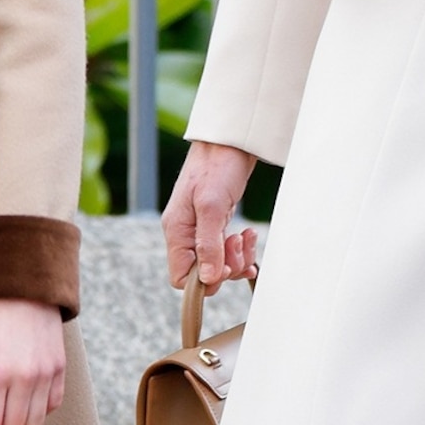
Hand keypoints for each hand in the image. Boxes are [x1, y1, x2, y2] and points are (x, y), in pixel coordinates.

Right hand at [165, 140, 259, 287]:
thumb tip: (208, 279)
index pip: (180, 277)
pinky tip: (248, 235)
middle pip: (203, 273)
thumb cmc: (216, 167)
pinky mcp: (216, 224)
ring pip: (219, 263)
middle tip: (238, 244)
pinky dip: (241, 248)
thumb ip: (208, 244)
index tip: (225, 268)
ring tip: (246, 236)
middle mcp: (186, 234)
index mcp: (176, 231)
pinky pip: (227, 249)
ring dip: (237, 257)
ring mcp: (201, 230)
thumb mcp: (212, 206)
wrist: (229, 143)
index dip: (204, 281)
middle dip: (227, 266)